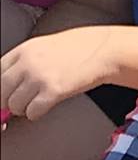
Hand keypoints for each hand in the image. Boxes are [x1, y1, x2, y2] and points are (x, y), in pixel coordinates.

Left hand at [0, 30, 114, 122]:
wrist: (105, 50)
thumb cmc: (79, 48)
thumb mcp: (46, 46)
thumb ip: (26, 61)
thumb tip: (10, 83)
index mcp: (24, 50)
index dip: (1, 88)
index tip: (6, 94)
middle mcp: (27, 63)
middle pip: (1, 91)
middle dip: (8, 101)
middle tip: (19, 103)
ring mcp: (39, 77)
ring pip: (14, 105)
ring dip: (23, 109)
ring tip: (35, 103)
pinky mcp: (53, 91)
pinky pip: (31, 112)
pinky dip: (35, 114)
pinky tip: (44, 108)